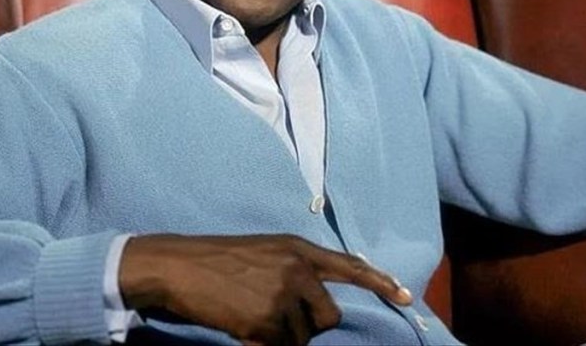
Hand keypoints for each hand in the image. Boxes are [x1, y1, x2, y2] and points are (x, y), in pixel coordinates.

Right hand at [119, 233, 411, 345]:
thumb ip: (296, 268)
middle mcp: (298, 269)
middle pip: (328, 315)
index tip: (406, 296)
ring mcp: (283, 295)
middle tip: (274, 316)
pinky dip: (265, 344)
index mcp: (298, 248)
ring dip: (282, 336)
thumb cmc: (218, 260)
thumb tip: (321, 300)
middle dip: (309, 324)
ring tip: (251, 316)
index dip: (380, 282)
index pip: (350, 266)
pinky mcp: (267, 320)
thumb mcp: (265, 251)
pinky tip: (243, 327)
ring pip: (303, 336)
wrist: (180, 267)